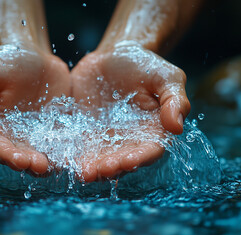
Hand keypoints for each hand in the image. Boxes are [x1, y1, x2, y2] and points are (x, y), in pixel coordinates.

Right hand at [0, 43, 70, 174]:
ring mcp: (38, 135)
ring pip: (43, 155)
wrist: (31, 53)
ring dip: (50, 163)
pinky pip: (63, 142)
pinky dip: (68, 150)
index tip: (19, 160)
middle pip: (21, 157)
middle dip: (30, 164)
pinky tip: (75, 154)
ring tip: (57, 165)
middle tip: (41, 166)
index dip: (7, 157)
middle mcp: (15, 137)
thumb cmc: (1, 63)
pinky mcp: (57, 128)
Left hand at [71, 40, 189, 181]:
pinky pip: (77, 146)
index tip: (127, 162)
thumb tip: (177, 127)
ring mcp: (104, 138)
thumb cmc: (146, 66)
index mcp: (151, 132)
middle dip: (110, 168)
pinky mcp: (83, 131)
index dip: (138, 159)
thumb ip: (175, 100)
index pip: (148, 151)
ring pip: (97, 158)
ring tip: (80, 173)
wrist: (115, 55)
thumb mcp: (166, 77)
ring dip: (90, 168)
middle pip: (120, 161)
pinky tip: (63, 160)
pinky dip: (71, 155)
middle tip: (98, 171)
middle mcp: (128, 141)